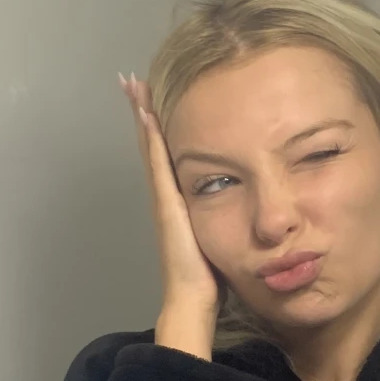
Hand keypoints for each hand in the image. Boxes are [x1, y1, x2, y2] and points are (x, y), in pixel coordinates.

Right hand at [118, 72, 222, 328]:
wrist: (191, 299)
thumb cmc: (207, 279)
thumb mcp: (220, 240)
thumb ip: (226, 222)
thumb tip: (248, 213)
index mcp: (178, 203)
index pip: (167, 157)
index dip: (158, 130)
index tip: (150, 100)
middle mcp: (166, 196)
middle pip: (152, 145)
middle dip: (142, 112)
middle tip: (130, 81)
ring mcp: (163, 198)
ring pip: (151, 147)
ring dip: (141, 115)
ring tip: (131, 85)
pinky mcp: (166, 203)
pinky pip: (158, 161)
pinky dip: (150, 136)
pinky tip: (145, 112)